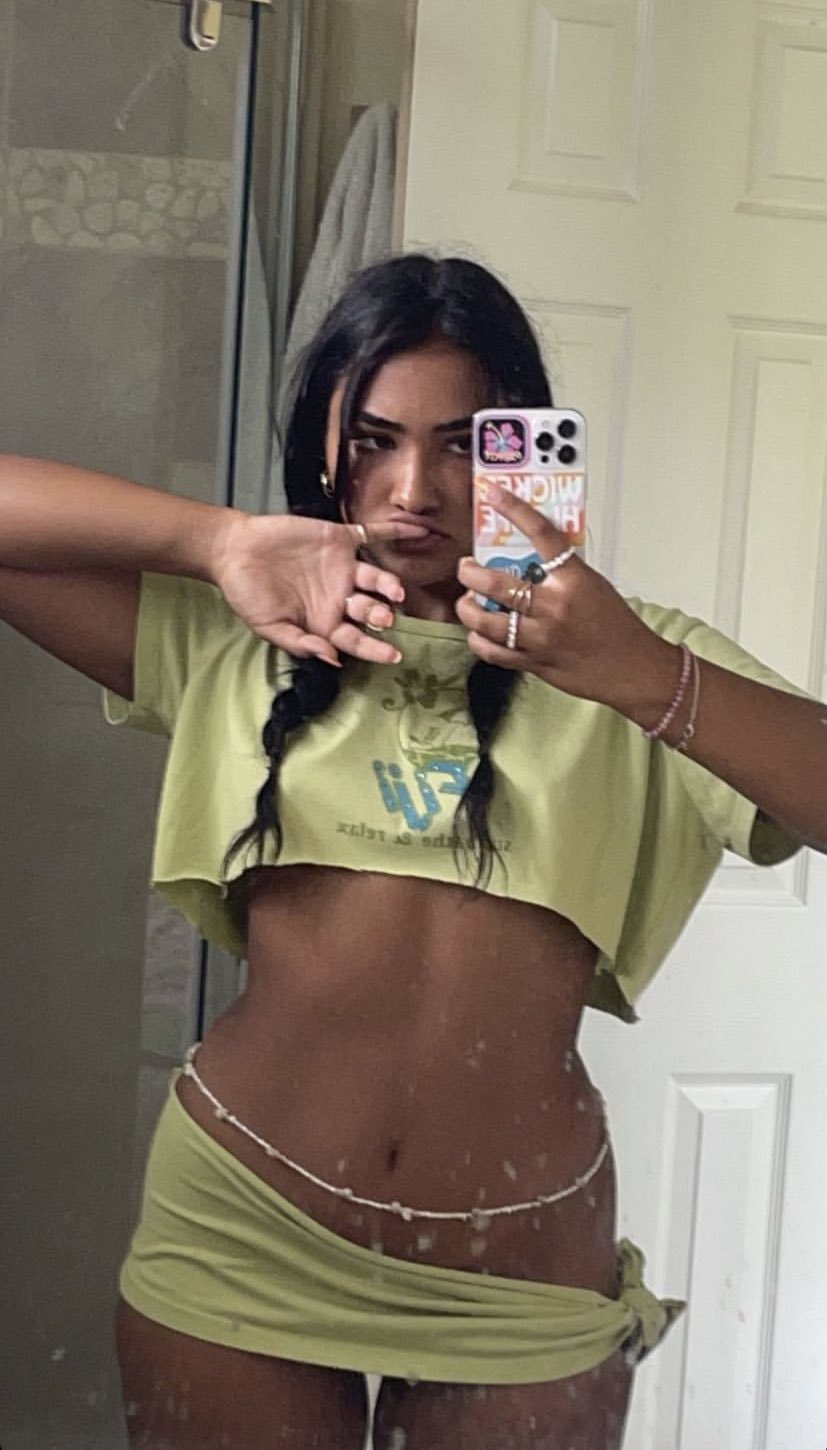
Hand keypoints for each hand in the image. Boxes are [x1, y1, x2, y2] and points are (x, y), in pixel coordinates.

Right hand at [213, 511, 426, 665]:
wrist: (233, 550)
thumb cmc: (247, 593)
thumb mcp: (268, 626)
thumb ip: (300, 643)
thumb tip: (332, 659)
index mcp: (325, 622)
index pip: (356, 640)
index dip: (375, 649)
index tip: (394, 656)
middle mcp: (340, 597)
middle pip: (370, 610)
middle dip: (380, 615)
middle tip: (385, 618)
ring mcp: (343, 568)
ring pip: (376, 578)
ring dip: (389, 584)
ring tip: (396, 591)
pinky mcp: (340, 540)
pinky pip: (372, 536)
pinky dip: (393, 532)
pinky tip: (415, 530)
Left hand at [455, 484, 676, 716]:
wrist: (633, 669)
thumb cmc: (617, 627)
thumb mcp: (594, 586)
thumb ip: (562, 571)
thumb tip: (528, 557)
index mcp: (573, 580)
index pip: (541, 534)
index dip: (514, 510)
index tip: (494, 495)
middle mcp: (553, 607)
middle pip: (496, 583)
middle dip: (471, 572)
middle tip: (466, 567)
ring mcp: (541, 637)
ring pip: (486, 620)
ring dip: (467, 608)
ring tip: (466, 601)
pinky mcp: (534, 663)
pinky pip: (493, 652)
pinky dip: (479, 641)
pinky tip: (478, 633)